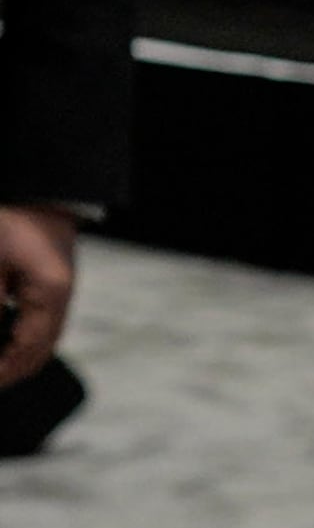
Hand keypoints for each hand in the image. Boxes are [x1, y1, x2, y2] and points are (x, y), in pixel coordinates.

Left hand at [0, 202, 75, 389]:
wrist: (38, 187)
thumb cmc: (12, 221)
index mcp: (51, 293)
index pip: (28, 351)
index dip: (3, 373)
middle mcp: (61, 296)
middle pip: (40, 352)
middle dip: (11, 371)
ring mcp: (60, 289)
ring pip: (42, 341)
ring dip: (16, 357)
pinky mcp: (51, 283)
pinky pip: (39, 324)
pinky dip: (20, 340)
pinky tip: (4, 343)